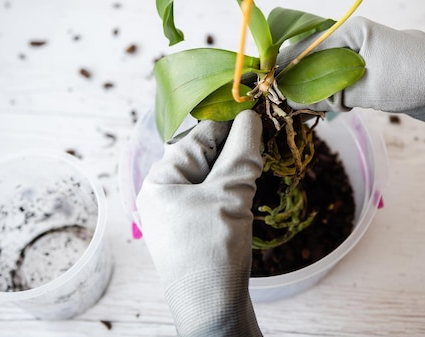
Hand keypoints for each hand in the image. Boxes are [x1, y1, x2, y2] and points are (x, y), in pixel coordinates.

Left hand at [136, 110, 263, 336]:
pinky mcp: (194, 228)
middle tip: (264, 143)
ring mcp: (177, 212)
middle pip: (203, 154)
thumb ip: (240, 153)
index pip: (197, 137)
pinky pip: (213, 196)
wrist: (212, 312)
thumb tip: (252, 117)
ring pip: (211, 176)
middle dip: (234, 148)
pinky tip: (249, 191)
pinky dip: (233, 189)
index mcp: (160, 180)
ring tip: (259, 168)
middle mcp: (164, 193)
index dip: (229, 123)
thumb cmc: (212, 252)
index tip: (258, 111)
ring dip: (236, 170)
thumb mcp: (229, 196)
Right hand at [278, 16, 424, 159]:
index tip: (274, 89)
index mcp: (354, 30)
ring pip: (329, 73)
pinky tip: (330, 109)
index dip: (289, 68)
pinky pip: (344, 82)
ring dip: (319, 92)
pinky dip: (336, 95)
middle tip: (289, 105)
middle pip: (316, 59)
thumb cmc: (415, 78)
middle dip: (302, 82)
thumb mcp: (366, 87)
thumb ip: (327, 93)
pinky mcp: (374, 72)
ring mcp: (366, 55)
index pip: (309, 46)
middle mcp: (358, 38)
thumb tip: (293, 99)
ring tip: (307, 109)